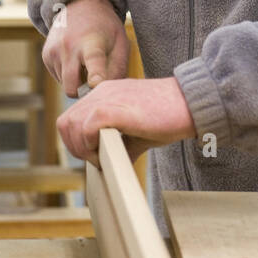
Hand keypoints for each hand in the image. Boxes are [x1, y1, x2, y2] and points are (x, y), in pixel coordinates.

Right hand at [42, 0, 127, 96]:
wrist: (79, 4)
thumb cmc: (105, 28)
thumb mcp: (120, 43)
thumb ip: (118, 69)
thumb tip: (109, 94)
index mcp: (92, 42)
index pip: (93, 60)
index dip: (95, 76)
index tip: (96, 85)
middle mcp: (69, 47)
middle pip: (72, 87)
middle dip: (84, 92)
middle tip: (97, 83)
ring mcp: (54, 52)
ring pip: (66, 86)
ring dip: (77, 82)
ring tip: (86, 63)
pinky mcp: (46, 56)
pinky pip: (59, 78)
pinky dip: (69, 75)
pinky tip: (75, 60)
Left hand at [57, 77, 195, 164]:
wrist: (191, 104)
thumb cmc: (169, 116)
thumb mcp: (137, 130)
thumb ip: (119, 142)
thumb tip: (108, 165)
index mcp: (105, 94)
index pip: (72, 118)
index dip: (77, 141)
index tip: (94, 155)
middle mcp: (101, 92)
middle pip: (66, 123)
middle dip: (76, 147)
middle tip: (97, 160)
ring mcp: (106, 98)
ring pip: (71, 125)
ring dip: (82, 148)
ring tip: (103, 158)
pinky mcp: (115, 109)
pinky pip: (87, 127)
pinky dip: (90, 145)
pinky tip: (107, 152)